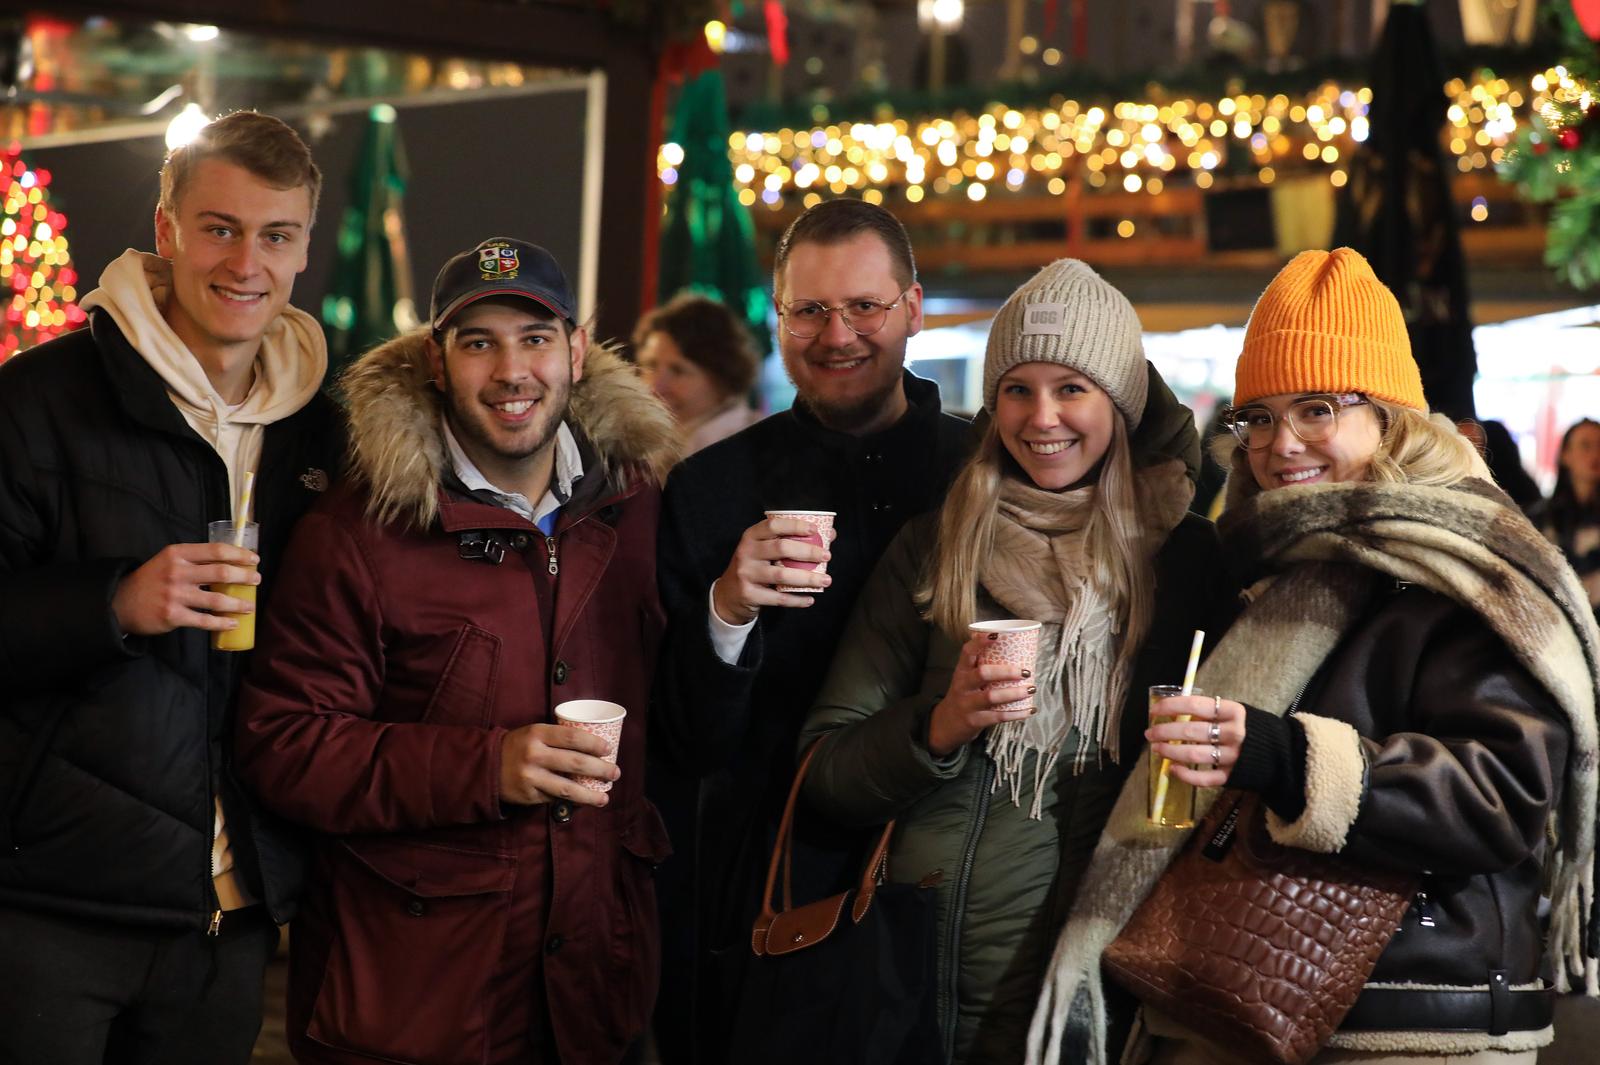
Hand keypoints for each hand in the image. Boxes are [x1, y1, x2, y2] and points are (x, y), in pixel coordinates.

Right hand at [112, 542, 260, 636]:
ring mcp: (175, 595)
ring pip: (217, 600)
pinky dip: (222, 623)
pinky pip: (205, 621)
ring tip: (250, 606)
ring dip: (238, 603)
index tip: (254, 559)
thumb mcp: (169, 561)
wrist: (121, 602)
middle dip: (245, 576)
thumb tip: (230, 562)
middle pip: (221, 572)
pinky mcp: (173, 615)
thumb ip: (194, 560)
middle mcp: (177, 572)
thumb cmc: (152, 580)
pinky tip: (233, 623)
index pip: (216, 550)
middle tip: (257, 580)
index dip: (239, 554)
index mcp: (178, 554)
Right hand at [498, 724, 618, 806]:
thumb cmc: (519, 746)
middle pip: (575, 763)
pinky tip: (585, 802)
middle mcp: (534, 754)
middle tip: (615, 773)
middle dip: (600, 769)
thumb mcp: (534, 732)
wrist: (486, 766)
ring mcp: (531, 777)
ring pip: (567, 788)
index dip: (594, 743)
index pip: (572, 737)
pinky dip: (572, 801)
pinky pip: (555, 799)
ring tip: (605, 797)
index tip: (609, 749)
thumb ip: (557, 737)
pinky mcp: (528, 795)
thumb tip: (593, 744)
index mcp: (537, 734)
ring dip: (590, 795)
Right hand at [710, 516, 832, 625]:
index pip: (773, 525)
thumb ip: (790, 540)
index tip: (815, 530)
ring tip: (826, 580)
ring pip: (782, 575)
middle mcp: (746, 553)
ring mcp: (746, 574)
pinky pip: (778, 598)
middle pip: (781, 548)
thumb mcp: (763, 550)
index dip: (795, 525)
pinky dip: (796, 600)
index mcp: (751, 537)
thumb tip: (829, 534)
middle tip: (826, 556)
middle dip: (808, 551)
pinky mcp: (749, 594)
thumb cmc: (754, 567)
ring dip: (808, 578)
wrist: (728, 594)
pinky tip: (810, 599)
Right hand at [927, 633, 1034, 757]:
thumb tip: (1013, 650)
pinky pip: (998, 717)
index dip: (980, 642)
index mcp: (961, 671)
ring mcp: (967, 704)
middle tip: (1026, 671)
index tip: (997, 635)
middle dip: (1006, 671)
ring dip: (1014, 693)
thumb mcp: (966, 679)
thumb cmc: (964, 696)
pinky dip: (1016, 714)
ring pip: (991, 697)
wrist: (945, 725)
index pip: (967, 652)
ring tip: (1031, 689)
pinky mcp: (974, 721)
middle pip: (983, 674)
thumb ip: (982, 666)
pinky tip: (1029, 709)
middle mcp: (962, 685)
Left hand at [1145, 694, 1246, 788]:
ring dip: (1170, 752)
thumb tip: (1176, 711)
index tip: (1154, 711)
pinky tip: (1172, 770)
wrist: (1282, 754)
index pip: (1195, 705)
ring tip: (1156, 749)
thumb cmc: (1252, 729)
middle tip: (1149, 734)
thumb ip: (1211, 711)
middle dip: (1165, 732)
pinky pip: (1205, 779)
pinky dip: (1186, 776)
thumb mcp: (1235, 712)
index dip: (1170, 707)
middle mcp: (1234, 733)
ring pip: (1195, 755)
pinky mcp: (1232, 776)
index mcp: (1234, 711)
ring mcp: (1234, 756)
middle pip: (1191, 731)